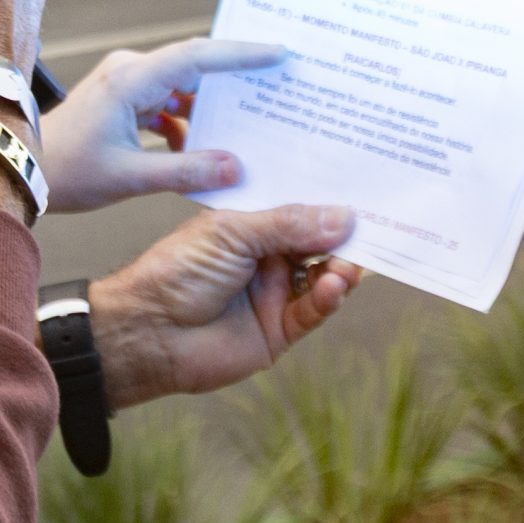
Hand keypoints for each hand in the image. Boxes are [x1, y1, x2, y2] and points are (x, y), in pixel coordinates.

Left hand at [38, 38, 283, 212]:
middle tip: (277, 83)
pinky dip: (187, 122)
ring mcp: (125, 83)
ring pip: (183, 88)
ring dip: (211, 107)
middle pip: (195, 67)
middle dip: (236, 78)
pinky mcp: (123, 99)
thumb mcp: (130, 177)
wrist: (20, 165)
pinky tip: (204, 149)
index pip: (197, 56)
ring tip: (250, 122)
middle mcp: (129, 72)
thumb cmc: (66, 170)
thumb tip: (235, 166)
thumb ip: (185, 171)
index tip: (279, 53)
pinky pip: (167, 102)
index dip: (241, 54)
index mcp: (131, 80)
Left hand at [87, 205, 361, 408]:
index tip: (364, 193)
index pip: (298, 210)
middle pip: (318, 244)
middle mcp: (265, 257)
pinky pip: (314, 311)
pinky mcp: (280, 329)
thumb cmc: (176, 271)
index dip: (327, 204)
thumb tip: (344, 216)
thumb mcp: (231, 233)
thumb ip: (287, 225)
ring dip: (340, 268)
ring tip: (349, 262)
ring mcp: (275, 293)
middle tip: (374, 228)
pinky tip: (334, 284)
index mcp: (249, 226)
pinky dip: (328, 297)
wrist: (149, 329)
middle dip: (344, 237)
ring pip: (323, 277)